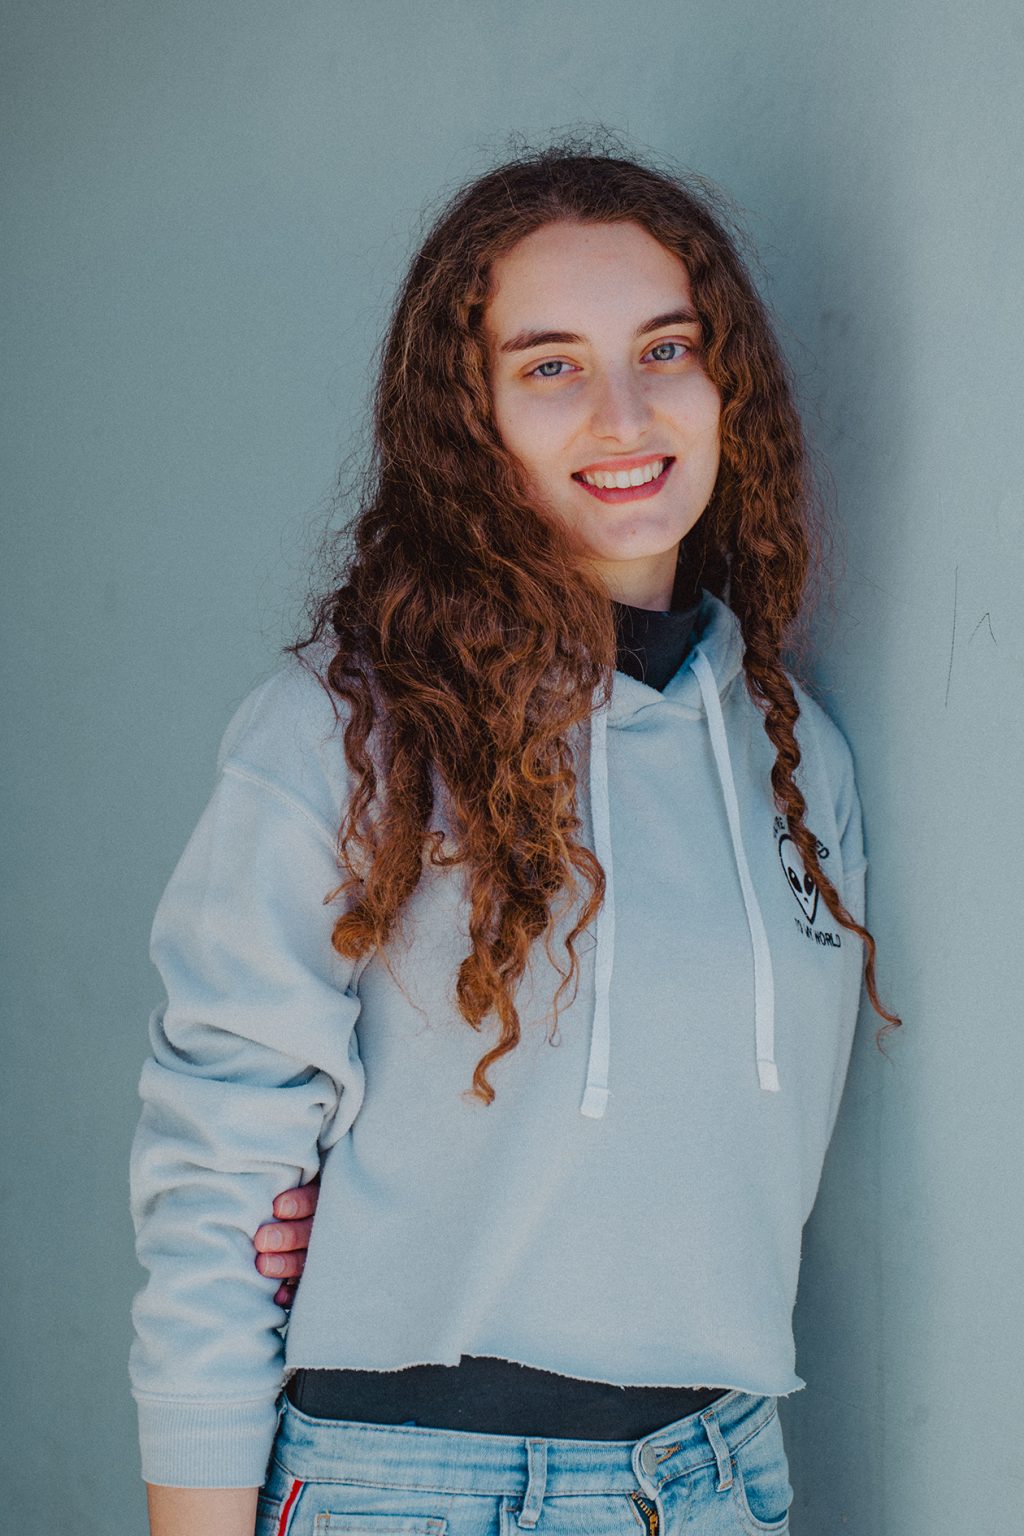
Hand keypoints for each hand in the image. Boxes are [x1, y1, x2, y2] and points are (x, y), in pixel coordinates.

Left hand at [253, 1176, 319, 1307]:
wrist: (286, 1218)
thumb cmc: (270, 1186)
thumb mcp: (289, 1176)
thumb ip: (280, 1175)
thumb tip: (251, 1162)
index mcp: (320, 1193)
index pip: (315, 1198)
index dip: (299, 1203)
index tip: (277, 1207)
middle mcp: (324, 1223)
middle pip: (310, 1230)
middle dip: (287, 1235)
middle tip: (262, 1239)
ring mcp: (320, 1250)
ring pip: (307, 1258)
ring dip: (286, 1264)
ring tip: (262, 1265)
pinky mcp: (311, 1274)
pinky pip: (304, 1286)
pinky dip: (292, 1293)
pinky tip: (279, 1297)